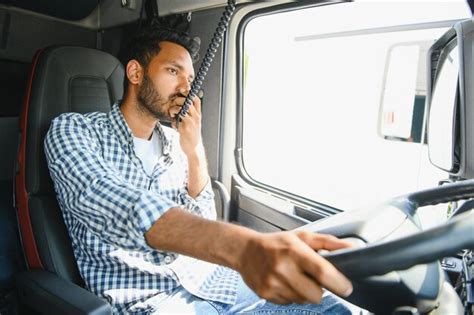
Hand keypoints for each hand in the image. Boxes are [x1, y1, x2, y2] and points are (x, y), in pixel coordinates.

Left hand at [170, 95, 201, 156]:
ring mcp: (191, 123)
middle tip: (173, 104)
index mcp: (198, 115)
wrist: (194, 148)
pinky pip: (176, 120)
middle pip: (187, 101)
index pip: (196, 99)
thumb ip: (188, 115)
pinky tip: (174, 125)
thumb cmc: (192, 136)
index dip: (188, 93)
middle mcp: (196, 117)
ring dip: (174, 109)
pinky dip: (173, 120)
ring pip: (182, 109)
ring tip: (172, 114)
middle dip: (178, 100)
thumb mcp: (193, 124)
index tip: (181, 92)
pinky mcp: (185, 129)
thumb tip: (179, 107)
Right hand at [237, 231, 352, 304]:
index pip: (322, 272)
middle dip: (319, 289)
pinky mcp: (266, 295)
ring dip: (304, 292)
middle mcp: (283, 268)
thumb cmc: (276, 243)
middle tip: (312, 277)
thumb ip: (328, 243)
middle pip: (316, 294)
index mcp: (294, 251)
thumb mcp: (302, 237)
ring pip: (303, 300)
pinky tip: (284, 282)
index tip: (346, 287)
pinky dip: (291, 295)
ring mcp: (273, 284)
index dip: (339, 283)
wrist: (245, 251)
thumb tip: (352, 249)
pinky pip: (290, 302)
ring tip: (295, 277)